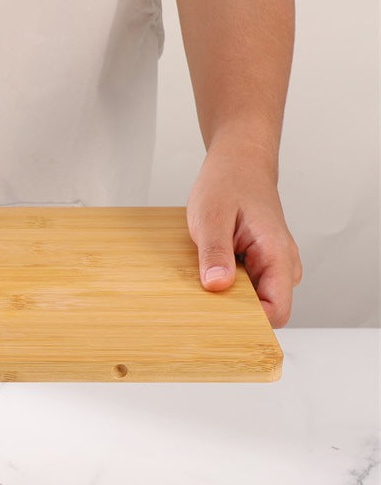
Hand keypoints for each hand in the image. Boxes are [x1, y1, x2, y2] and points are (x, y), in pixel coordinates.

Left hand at [186, 145, 301, 327]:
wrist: (239, 162)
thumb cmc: (227, 183)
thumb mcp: (211, 216)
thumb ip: (215, 252)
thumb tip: (217, 286)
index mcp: (277, 255)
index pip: (277, 311)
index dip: (249, 322)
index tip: (217, 318)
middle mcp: (282, 265)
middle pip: (265, 312)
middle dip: (234, 312)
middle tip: (201, 299)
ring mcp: (272, 265)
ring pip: (254, 302)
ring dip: (228, 299)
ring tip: (204, 279)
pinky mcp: (259, 264)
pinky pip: (246, 288)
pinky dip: (226, 286)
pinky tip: (208, 273)